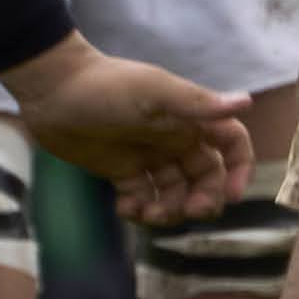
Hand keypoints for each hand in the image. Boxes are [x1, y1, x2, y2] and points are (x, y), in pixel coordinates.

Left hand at [0, 36, 255, 226]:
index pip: (231, 144)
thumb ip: (197, 103)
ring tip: (146, 211)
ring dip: (169, 209)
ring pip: (175, 193)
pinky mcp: (121, 172)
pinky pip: (142, 198)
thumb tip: (247, 101)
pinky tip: (125, 207)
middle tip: (186, 211)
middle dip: (202, 199)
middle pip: (205, 178)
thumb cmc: (106, 87)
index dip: (239, 169)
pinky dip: (139, 209)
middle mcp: (174, 139)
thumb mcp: (153, 92)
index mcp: (188, 119)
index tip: (231, 195)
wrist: (51, 90)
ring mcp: (148, 157)